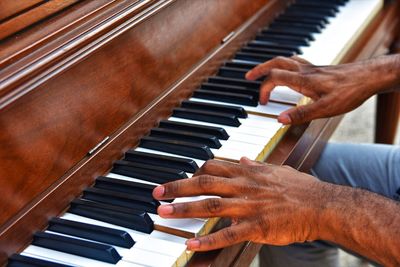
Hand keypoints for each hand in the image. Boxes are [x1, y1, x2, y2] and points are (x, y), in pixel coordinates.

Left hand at [152, 158, 323, 250]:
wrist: (322, 206)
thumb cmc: (301, 188)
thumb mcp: (277, 170)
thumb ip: (257, 165)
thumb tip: (243, 158)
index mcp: (248, 173)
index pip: (214, 167)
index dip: (193, 172)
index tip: (179, 179)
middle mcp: (244, 187)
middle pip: (204, 184)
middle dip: (178, 188)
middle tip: (157, 193)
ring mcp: (249, 207)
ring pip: (210, 206)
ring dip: (185, 209)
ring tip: (164, 213)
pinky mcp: (256, 227)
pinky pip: (228, 234)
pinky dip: (208, 239)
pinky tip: (190, 243)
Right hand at [246, 55, 398, 124]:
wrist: (368, 78)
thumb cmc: (349, 92)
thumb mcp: (324, 109)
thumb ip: (301, 114)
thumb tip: (279, 119)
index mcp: (302, 80)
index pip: (274, 78)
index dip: (264, 89)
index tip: (262, 102)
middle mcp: (305, 71)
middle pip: (276, 63)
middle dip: (260, 69)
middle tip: (249, 76)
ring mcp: (312, 68)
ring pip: (286, 60)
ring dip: (271, 64)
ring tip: (264, 71)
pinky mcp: (319, 69)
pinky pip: (297, 61)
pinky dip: (287, 64)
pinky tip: (290, 71)